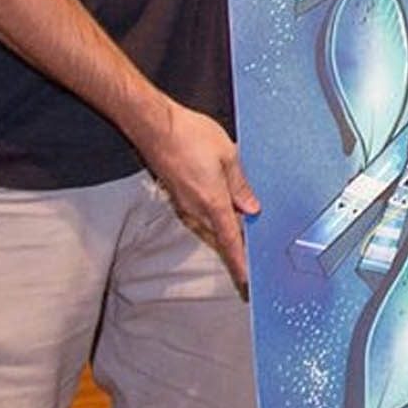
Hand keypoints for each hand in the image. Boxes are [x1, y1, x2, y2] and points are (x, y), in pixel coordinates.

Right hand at [137, 100, 260, 290]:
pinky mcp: (178, 194)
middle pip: (221, 237)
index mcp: (213, 202)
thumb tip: (252, 208)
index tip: (247, 281)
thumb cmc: (189, 135)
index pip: (231, 241)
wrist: (154, 126)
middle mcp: (197, 209)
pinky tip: (224, 208)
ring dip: (226, 232)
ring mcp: (185, 203)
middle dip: (236, 250)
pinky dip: (215, 217)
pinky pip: (201, 213)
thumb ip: (241, 184)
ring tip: (243, 236)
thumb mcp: (228, 155)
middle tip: (252, 260)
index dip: (241, 263)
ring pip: (211, 226)